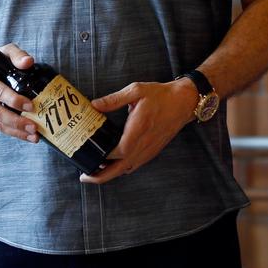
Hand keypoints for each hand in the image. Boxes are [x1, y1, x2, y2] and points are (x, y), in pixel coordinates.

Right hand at [0, 43, 39, 143]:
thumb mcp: (5, 50)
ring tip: (34, 136)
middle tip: (34, 127)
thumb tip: (29, 62)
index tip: (31, 106)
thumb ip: (17, 55)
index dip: (14, 100)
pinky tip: (25, 135)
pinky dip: (11, 132)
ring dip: (15, 132)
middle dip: (16, 122)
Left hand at [78, 79, 197, 184]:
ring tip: (94, 171)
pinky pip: (134, 165)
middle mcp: (144, 145)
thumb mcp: (136, 91)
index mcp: (138, 130)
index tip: (88, 156)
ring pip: (127, 170)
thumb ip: (114, 99)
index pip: (118, 152)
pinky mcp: (152, 151)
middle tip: (84, 177)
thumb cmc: (161, 95)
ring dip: (110, 174)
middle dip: (101, 176)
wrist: (184, 102)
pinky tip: (112, 163)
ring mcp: (149, 151)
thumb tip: (94, 105)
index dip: (102, 157)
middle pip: (120, 169)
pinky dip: (121, 168)